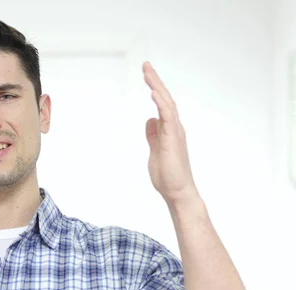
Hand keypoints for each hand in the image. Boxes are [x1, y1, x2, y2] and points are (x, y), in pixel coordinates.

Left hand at [143, 62, 197, 204]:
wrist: (177, 191)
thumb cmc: (167, 174)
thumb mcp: (155, 149)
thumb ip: (153, 135)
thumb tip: (149, 120)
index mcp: (169, 129)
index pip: (161, 103)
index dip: (154, 87)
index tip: (146, 73)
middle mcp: (174, 127)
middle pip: (165, 98)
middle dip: (155, 81)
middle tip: (146, 65)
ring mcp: (175, 132)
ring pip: (167, 103)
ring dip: (157, 87)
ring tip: (148, 72)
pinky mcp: (173, 139)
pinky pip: (168, 117)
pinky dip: (161, 104)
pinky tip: (154, 93)